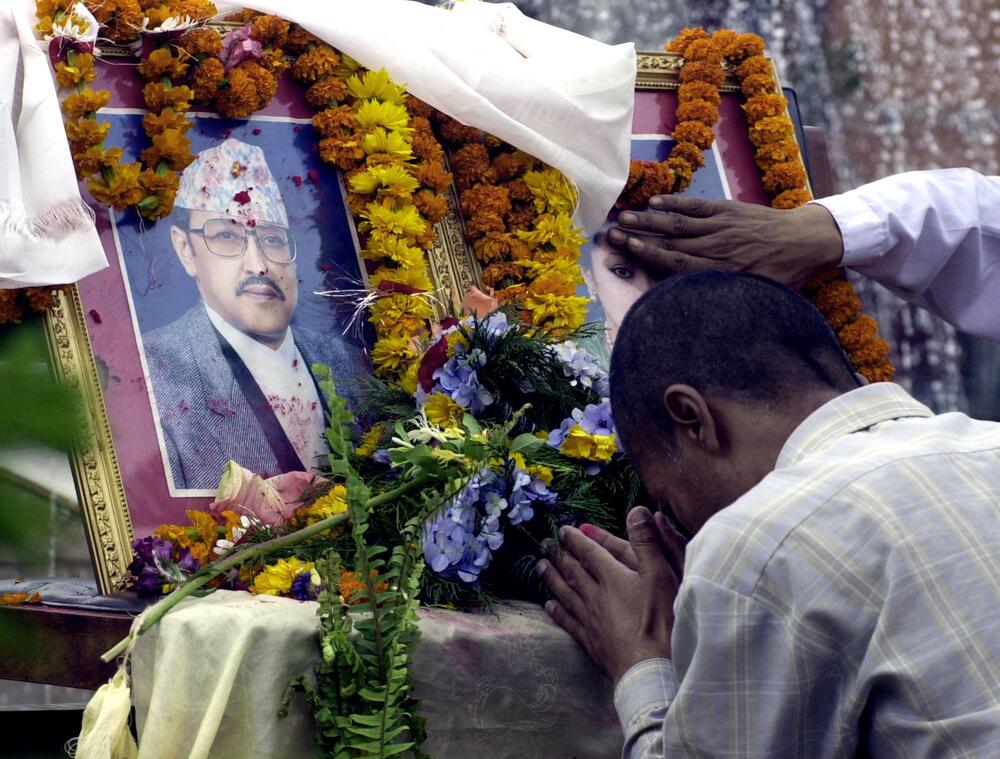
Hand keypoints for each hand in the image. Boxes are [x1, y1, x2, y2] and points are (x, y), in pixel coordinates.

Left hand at [536, 507, 680, 684]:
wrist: (649, 667)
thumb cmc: (660, 619)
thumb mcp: (661, 574)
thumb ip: (648, 542)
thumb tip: (635, 509)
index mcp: (612, 576)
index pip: (590, 552)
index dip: (577, 539)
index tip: (562, 530)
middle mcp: (596, 595)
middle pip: (573, 571)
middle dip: (559, 555)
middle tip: (544, 544)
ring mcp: (590, 619)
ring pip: (566, 593)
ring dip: (552, 578)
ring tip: (539, 566)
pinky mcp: (590, 642)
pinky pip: (568, 621)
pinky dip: (557, 611)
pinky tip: (548, 605)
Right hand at [606, 195, 843, 288]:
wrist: (806, 241)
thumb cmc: (781, 275)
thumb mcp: (758, 297)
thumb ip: (726, 300)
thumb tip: (696, 311)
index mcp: (722, 271)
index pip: (678, 262)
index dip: (650, 255)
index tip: (627, 249)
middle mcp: (718, 247)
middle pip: (671, 241)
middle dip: (639, 236)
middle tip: (611, 232)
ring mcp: (722, 225)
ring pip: (680, 222)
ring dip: (650, 219)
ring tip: (623, 215)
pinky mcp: (728, 210)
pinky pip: (697, 206)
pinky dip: (676, 203)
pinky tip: (655, 202)